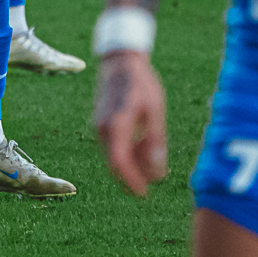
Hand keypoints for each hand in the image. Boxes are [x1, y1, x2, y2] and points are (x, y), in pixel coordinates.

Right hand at [93, 50, 168, 196]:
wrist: (121, 63)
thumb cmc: (141, 84)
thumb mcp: (155, 112)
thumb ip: (155, 142)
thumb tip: (157, 172)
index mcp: (116, 125)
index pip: (119, 162)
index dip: (130, 181)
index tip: (144, 193)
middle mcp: (103, 128)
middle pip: (114, 163)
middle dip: (132, 177)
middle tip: (151, 186)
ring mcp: (100, 126)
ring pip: (113, 155)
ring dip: (131, 166)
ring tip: (153, 169)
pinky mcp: (102, 123)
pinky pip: (112, 146)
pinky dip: (127, 154)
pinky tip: (143, 153)